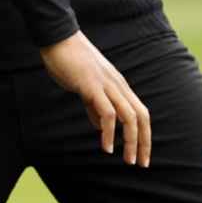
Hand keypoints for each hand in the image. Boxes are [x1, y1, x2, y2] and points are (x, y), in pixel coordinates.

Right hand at [40, 31, 151, 167]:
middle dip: (144, 142)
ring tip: (128, 160)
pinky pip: (107, 112)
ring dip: (131, 141)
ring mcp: (106, 84)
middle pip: (141, 116)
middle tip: (142, 164)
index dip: (144, 135)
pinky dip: (109, 132)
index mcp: (118, 85)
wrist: (57, 38)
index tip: (142, 155)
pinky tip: (106, 147)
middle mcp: (117, 85)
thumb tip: (102, 127)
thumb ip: (94, 106)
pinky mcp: (92, 85)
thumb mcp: (86, 86)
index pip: (140, 112)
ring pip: (129, 116)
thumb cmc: (69, 61)